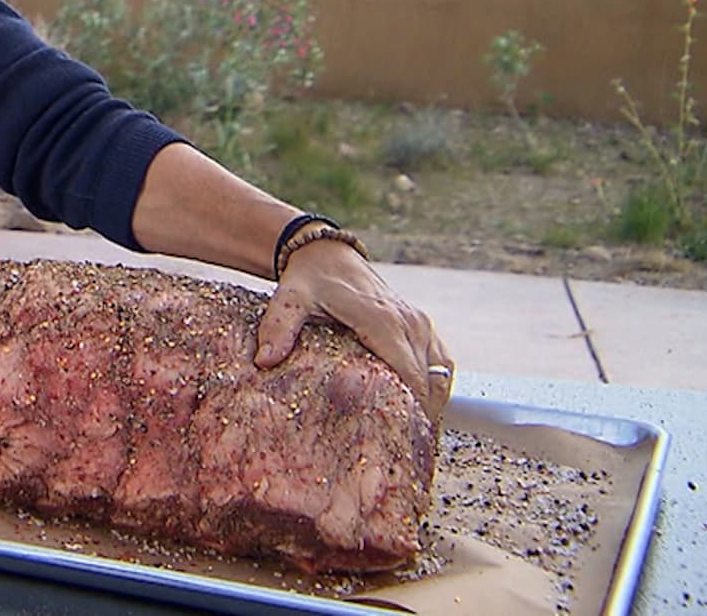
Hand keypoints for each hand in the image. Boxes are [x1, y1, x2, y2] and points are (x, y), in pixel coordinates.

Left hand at [252, 239, 453, 421]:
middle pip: (429, 382)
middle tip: (403, 452)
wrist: (327, 254)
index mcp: (383, 321)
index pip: (408, 376)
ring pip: (441, 375)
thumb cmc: (309, 280)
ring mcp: (420, 323)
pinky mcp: (421, 325)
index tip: (399, 441)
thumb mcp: (288, 299)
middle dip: (420, 417)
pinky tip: (420, 410)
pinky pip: (441, 363)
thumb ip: (278, 328)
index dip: (409, 411)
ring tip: (412, 437)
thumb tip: (265, 360)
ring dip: (432, 404)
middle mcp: (410, 323)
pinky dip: (436, 387)